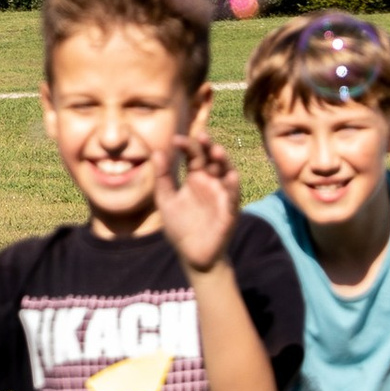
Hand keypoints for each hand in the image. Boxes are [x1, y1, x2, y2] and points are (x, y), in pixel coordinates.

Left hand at [153, 122, 243, 272]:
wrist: (192, 255)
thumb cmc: (180, 226)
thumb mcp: (166, 200)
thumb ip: (162, 177)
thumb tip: (156, 151)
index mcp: (195, 177)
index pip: (194, 156)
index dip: (187, 146)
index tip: (175, 140)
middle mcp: (211, 182)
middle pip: (212, 159)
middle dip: (209, 147)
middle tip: (202, 136)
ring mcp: (221, 195)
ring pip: (226, 173)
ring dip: (224, 162)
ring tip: (217, 151)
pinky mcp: (229, 211)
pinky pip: (233, 197)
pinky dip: (233, 186)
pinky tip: (230, 176)